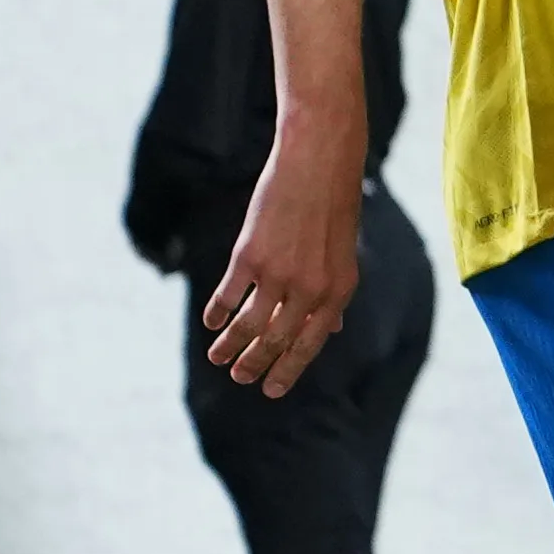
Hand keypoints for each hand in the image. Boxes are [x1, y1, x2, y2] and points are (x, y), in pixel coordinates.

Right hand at [202, 143, 363, 393]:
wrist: (318, 163)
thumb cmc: (332, 206)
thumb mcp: (343, 254)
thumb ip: (333, 295)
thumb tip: (331, 330)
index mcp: (338, 292)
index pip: (310, 344)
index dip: (289, 369)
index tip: (272, 390)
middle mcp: (311, 290)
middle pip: (276, 341)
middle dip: (256, 364)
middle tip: (240, 378)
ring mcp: (280, 275)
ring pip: (248, 325)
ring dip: (230, 347)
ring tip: (217, 358)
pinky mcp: (251, 256)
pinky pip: (229, 296)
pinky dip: (217, 313)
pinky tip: (211, 323)